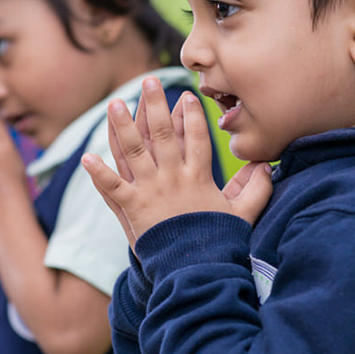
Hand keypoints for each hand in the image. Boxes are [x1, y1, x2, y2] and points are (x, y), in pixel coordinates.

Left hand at [82, 76, 272, 249]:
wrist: (195, 271)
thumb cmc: (217, 242)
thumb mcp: (242, 214)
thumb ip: (256, 189)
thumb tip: (268, 167)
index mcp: (199, 177)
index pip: (197, 138)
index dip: (192, 116)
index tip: (187, 95)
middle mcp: (173, 177)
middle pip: (164, 134)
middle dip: (155, 105)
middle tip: (149, 82)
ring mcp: (151, 191)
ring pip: (135, 152)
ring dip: (123, 127)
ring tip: (114, 103)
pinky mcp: (133, 208)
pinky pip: (113, 187)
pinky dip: (100, 173)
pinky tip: (86, 157)